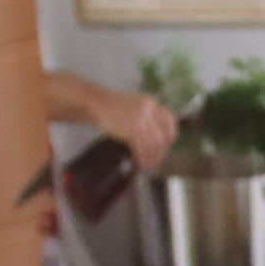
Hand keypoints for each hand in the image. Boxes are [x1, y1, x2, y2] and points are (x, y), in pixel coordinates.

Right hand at [42, 69, 179, 167]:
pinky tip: (138, 162)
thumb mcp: (134, 104)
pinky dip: (141, 158)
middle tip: (156, 159)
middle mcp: (147, 110)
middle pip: (162, 136)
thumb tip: (158, 139)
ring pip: (153, 145)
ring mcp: (139, 119)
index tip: (167, 143)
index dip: (170, 134)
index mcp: (150, 102)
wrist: (94, 101)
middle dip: (161, 151)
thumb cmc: (112, 106)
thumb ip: (147, 116)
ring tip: (146, 164)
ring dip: (151, 158)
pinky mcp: (130, 129)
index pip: (170, 120)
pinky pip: (141, 148)